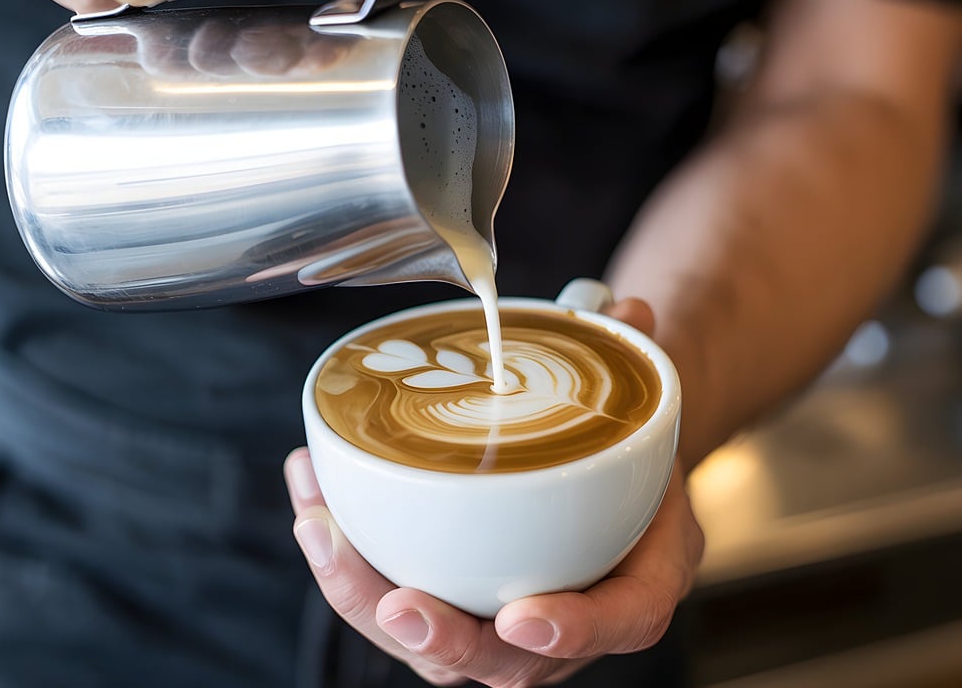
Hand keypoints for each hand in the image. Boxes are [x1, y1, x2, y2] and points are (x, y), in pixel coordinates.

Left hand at [283, 299, 704, 686]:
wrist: (607, 475)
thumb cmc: (627, 449)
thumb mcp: (649, 408)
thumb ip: (637, 364)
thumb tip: (625, 309)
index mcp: (638, 576)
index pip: (621, 620)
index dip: (574, 630)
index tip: (522, 618)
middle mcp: (568, 620)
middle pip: (504, 662)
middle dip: (441, 638)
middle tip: (396, 604)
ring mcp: (503, 627)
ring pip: (434, 648)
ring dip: (363, 596)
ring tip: (318, 524)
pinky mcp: (452, 608)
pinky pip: (395, 603)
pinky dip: (347, 563)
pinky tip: (312, 501)